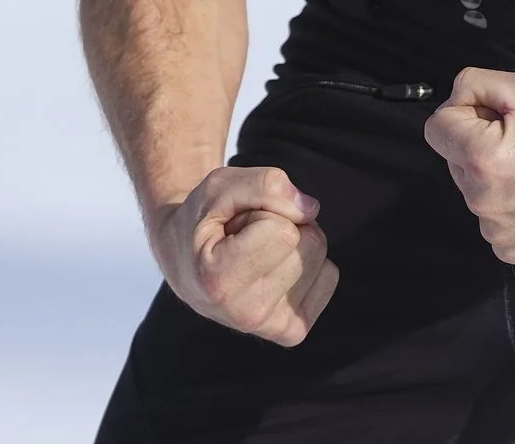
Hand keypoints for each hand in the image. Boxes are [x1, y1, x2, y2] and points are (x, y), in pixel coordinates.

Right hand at [149, 166, 340, 345]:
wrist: (185, 263)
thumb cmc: (203, 221)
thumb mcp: (219, 186)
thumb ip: (264, 184)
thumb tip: (311, 210)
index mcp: (219, 282)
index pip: (283, 230)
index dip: (262, 213)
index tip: (233, 227)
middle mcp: (246, 314)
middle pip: (308, 243)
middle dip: (282, 225)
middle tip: (246, 237)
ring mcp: (271, 327)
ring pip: (320, 257)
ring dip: (293, 243)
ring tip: (255, 252)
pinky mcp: (292, 331)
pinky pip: (329, 276)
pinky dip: (305, 262)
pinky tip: (271, 269)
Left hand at [424, 67, 514, 264]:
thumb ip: (475, 84)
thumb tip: (453, 101)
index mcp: (478, 158)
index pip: (436, 127)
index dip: (465, 113)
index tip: (497, 116)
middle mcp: (480, 201)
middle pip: (454, 159)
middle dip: (478, 144)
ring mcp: (494, 231)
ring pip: (473, 189)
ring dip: (493, 175)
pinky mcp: (510, 251)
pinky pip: (493, 218)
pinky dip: (509, 205)